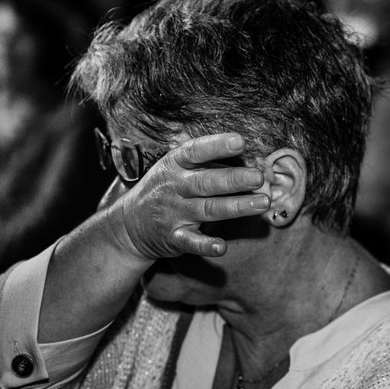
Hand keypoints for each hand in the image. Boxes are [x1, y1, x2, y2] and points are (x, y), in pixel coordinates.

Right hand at [103, 133, 269, 259]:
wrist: (128, 225)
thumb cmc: (163, 190)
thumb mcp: (175, 169)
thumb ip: (206, 164)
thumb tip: (247, 159)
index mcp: (174, 165)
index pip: (195, 151)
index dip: (217, 146)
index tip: (240, 141)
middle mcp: (174, 187)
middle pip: (206, 182)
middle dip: (234, 180)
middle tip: (259, 178)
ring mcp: (173, 213)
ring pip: (207, 210)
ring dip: (235, 207)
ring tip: (262, 203)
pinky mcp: (173, 238)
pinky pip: (191, 242)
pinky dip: (206, 245)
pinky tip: (222, 247)